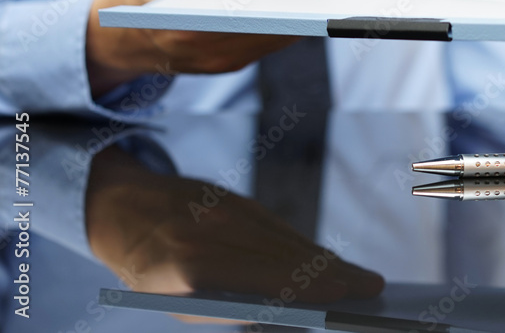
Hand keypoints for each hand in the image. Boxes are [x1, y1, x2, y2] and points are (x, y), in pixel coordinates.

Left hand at [86, 145, 383, 321]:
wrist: (120, 209)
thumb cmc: (150, 272)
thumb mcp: (177, 303)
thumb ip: (228, 308)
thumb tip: (286, 318)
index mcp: (189, 267)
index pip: (259, 278)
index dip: (303, 286)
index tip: (339, 295)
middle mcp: (211, 233)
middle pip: (285, 257)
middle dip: (331, 273)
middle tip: (371, 287)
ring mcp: (226, 210)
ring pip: (287, 239)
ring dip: (326, 259)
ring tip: (359, 277)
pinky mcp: (237, 198)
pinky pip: (279, 226)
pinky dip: (305, 244)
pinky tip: (326, 258)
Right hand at [87, 0, 303, 95]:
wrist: (122, 27)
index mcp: (186, 20)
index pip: (249, 11)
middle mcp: (205, 49)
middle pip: (270, 27)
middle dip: (299, 6)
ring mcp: (219, 62)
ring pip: (274, 37)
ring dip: (296, 15)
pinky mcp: (229, 65)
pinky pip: (267, 43)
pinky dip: (283, 22)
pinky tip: (298, 2)